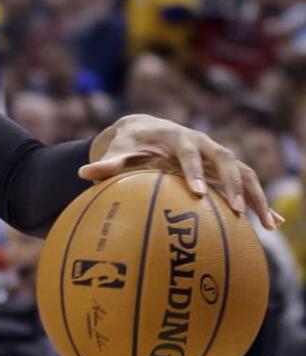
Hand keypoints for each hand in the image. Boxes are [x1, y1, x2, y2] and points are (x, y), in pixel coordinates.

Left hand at [81, 114, 279, 229]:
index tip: (196, 192)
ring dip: (254, 195)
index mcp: (175, 136)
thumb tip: (84, 172)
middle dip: (231, 183)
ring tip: (267, 225)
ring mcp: (215, 154)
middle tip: (235, 210)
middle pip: (224, 158)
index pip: (187, 151)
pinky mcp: (223, 168)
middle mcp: (201, 142)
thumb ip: (105, 162)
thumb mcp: (118, 150)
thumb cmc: (129, 142)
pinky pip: (246, 182)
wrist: (144, 129)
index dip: (193, 170)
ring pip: (242, 170)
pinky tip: (271, 226)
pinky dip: (259, 201)